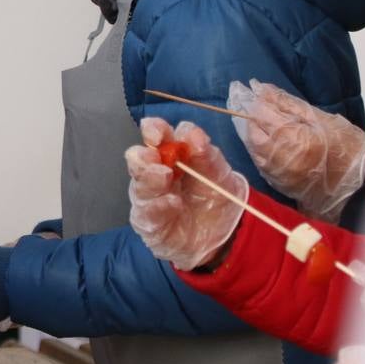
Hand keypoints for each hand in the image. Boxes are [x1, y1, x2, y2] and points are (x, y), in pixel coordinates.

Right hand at [125, 117, 245, 270]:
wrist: (226, 234)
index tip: (158, 133)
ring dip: (150, 178)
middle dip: (143, 156)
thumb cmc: (217, 195)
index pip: (156, 135)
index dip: (153, 129)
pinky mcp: (148, 222)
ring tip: (166, 176)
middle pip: (138, 158)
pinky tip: (173, 203)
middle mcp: (153, 172)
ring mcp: (148, 197)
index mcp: (170, 153)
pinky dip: (158, 206)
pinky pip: (147, 213)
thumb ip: (206, 154)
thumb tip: (194, 134)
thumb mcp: (219, 173)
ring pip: (139, 185)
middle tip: (155, 156)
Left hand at [228, 80, 364, 222]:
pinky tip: (264, 139)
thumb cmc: (343, 145)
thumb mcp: (319, 118)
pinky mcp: (275, 181)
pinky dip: (257, 147)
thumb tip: (262, 89)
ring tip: (258, 120)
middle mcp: (278, 155)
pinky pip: (257, 160)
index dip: (255, 101)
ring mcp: (274, 170)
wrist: (356, 182)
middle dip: (249, 116)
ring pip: (251, 146)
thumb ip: (286, 104)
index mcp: (292, 137)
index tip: (252, 90)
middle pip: (251, 131)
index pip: (261, 114)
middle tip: (253, 104)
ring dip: (251, 131)